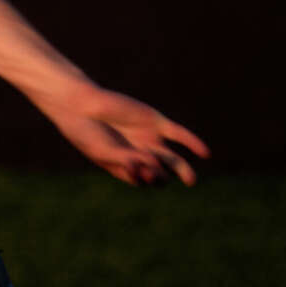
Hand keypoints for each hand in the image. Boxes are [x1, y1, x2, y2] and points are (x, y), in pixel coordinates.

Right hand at [43, 86, 210, 185]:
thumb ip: (127, 162)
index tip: (136, 171)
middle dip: (158, 175)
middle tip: (147, 164)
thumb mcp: (105, 152)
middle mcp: (141, 155)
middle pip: (161, 174)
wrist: (81, 105)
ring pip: (172, 159)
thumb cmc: (87, 133)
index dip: (145, 180)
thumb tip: (150, 170)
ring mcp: (149, 139)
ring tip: (190, 180)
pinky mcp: (156, 121)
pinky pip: (179, 134)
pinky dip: (192, 143)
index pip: (145, 181)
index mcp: (127, 167)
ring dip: (182, 170)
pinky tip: (204, 153)